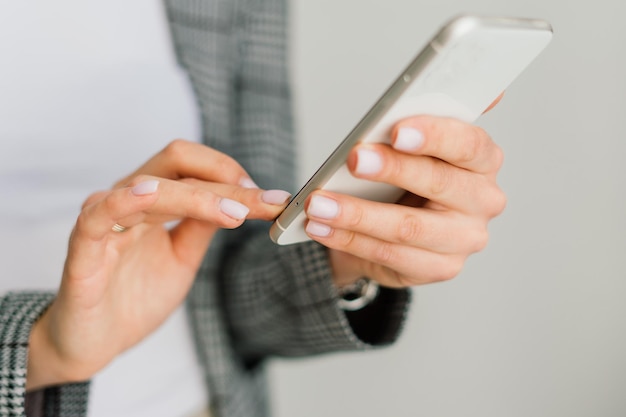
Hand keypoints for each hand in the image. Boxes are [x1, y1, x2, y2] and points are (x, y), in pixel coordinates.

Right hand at [27, 140, 289, 389]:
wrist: (97, 342)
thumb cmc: (136, 296)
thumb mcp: (184, 256)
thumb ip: (203, 225)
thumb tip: (243, 199)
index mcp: (153, 200)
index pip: (194, 168)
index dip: (233, 176)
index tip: (272, 199)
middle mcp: (129, 199)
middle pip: (177, 164)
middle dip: (227, 180)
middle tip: (266, 202)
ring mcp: (106, 219)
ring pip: (151, 186)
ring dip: (198, 196)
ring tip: (236, 213)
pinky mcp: (84, 247)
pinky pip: (101, 214)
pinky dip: (124, 200)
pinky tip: (150, 194)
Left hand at [304, 116, 505, 287]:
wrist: (396, 224)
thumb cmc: (405, 177)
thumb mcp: (408, 147)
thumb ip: (405, 127)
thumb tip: (394, 116)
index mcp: (482, 159)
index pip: (469, 143)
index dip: (435, 135)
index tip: (396, 130)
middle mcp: (484, 199)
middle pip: (439, 182)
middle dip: (391, 169)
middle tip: (353, 159)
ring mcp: (465, 238)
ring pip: (408, 227)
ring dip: (356, 214)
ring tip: (318, 203)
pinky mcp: (441, 267)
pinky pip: (390, 254)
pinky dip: (349, 240)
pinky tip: (320, 228)